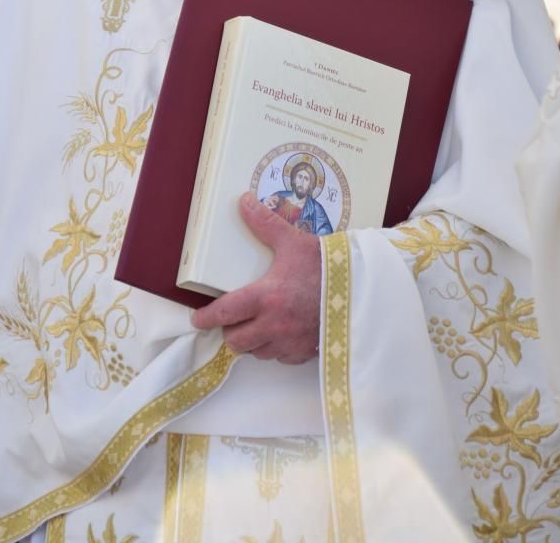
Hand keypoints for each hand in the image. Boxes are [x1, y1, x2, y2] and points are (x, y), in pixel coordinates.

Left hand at [191, 191, 320, 363]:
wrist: (362, 290)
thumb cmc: (326, 266)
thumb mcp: (294, 241)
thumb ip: (266, 224)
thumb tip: (243, 202)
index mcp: (266, 297)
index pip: (225, 313)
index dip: (206, 318)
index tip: (198, 319)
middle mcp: (274, 325)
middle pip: (236, 341)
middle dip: (230, 331)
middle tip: (232, 319)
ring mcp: (291, 342)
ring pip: (257, 352)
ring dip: (252, 341)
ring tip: (255, 326)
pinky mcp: (306, 352)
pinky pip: (281, 358)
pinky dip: (275, 348)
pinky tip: (280, 333)